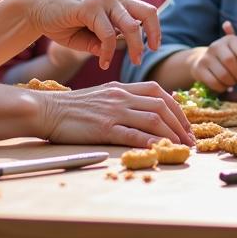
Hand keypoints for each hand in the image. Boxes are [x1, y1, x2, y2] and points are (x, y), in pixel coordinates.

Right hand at [26, 0, 159, 70]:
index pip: (146, 12)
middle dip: (152, 36)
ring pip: (131, 25)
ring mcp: (103, 0)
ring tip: (132, 62)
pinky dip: (108, 51)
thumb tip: (118, 54)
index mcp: (117, 2)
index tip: (153, 48)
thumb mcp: (89, 36)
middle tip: (145, 57)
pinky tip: (102, 62)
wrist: (36, 10)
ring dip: (135, 47)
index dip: (154, 30)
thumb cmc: (63, 23)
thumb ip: (104, 42)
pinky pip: (108, 34)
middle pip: (147, 13)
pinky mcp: (90, 7)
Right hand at [39, 81, 196, 148]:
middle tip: (190, 141)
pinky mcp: (103, 127)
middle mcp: (120, 96)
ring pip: (153, 119)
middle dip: (181, 124)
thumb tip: (142, 114)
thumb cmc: (71, 108)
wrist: (46, 110)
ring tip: (182, 148)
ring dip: (172, 134)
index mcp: (120, 88)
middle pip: (162, 106)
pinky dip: (151, 141)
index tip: (185, 124)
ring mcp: (113, 111)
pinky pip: (133, 134)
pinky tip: (161, 149)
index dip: (177, 108)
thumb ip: (121, 101)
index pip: (158, 92)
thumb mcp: (100, 97)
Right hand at [190, 20, 236, 92]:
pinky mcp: (199, 69)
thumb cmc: (228, 59)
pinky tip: (223, 85)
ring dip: (231, 82)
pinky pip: (214, 82)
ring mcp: (206, 57)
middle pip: (231, 62)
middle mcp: (216, 45)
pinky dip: (222, 87)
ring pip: (223, 75)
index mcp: (230, 40)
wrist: (204, 60)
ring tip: (233, 82)